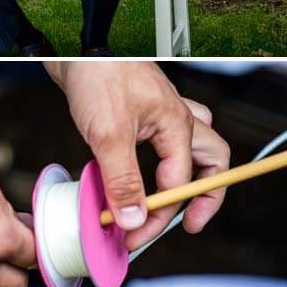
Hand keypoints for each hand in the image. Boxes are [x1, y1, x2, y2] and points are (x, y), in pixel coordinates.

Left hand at [45, 62, 229, 242]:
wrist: (76, 51)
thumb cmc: (97, 74)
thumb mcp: (109, 136)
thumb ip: (123, 181)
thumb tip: (134, 219)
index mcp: (178, 125)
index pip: (178, 185)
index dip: (157, 216)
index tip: (134, 236)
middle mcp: (178, 119)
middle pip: (211, 163)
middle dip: (203, 197)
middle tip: (188, 224)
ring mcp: (165, 115)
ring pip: (196, 150)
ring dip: (190, 177)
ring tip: (171, 203)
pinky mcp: (146, 114)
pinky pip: (169, 141)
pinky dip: (164, 161)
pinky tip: (142, 174)